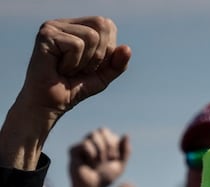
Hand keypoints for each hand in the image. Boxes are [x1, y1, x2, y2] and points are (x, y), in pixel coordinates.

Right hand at [14, 18, 129, 123]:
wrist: (51, 104)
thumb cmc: (74, 88)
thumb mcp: (103, 76)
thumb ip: (117, 63)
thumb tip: (127, 48)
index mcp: (76, 27)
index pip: (107, 25)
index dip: (108, 49)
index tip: (91, 65)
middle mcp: (63, 23)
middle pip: (102, 25)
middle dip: (100, 55)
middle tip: (81, 69)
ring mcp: (52, 27)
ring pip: (91, 36)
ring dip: (85, 62)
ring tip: (69, 69)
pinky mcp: (46, 35)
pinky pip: (76, 45)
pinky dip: (73, 64)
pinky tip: (60, 69)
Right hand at [66, 126, 127, 186]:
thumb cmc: (106, 177)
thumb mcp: (120, 164)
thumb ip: (125, 150)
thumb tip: (127, 134)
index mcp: (103, 143)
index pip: (110, 133)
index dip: (114, 144)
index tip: (114, 157)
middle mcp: (92, 141)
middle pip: (102, 130)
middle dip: (109, 145)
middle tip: (108, 158)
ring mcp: (82, 145)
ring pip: (93, 134)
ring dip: (101, 151)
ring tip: (99, 163)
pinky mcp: (73, 150)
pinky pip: (85, 143)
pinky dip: (92, 154)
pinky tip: (90, 163)